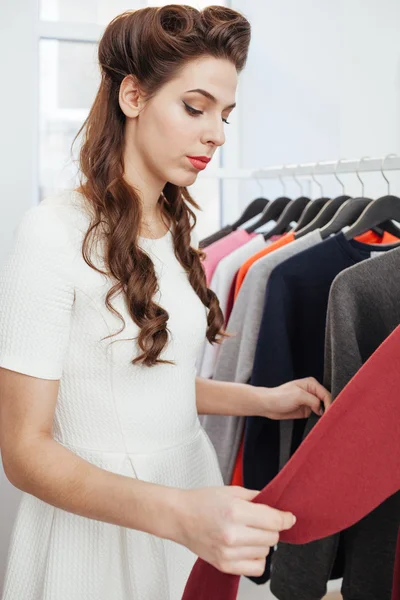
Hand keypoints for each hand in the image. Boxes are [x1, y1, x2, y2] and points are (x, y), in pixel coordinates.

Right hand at [174, 485, 295, 576]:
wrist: (179, 517)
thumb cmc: (202, 502)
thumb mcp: (231, 491)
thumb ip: (257, 498)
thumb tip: (278, 507)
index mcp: (235, 511)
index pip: (274, 520)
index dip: (286, 518)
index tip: (288, 518)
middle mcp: (233, 534)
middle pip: (273, 537)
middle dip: (271, 527)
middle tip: (260, 521)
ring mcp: (229, 553)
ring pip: (266, 552)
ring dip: (262, 542)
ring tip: (248, 532)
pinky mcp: (225, 565)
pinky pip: (257, 568)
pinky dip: (257, 558)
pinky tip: (248, 548)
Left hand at [257, 377, 331, 419]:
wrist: (268, 405)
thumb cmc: (280, 397)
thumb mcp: (298, 396)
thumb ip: (313, 400)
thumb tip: (322, 409)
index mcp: (312, 384)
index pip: (326, 394)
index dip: (329, 404)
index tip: (329, 414)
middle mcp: (312, 392)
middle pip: (326, 401)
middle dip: (328, 410)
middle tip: (329, 419)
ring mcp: (310, 402)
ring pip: (323, 409)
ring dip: (325, 415)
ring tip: (327, 422)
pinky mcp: (307, 411)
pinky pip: (317, 415)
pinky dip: (320, 419)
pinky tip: (321, 423)